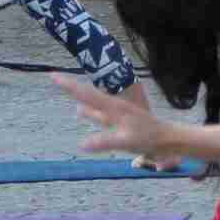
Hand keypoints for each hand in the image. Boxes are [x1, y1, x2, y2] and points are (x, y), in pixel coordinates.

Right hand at [52, 74, 189, 162]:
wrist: (166, 138)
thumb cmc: (148, 139)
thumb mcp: (125, 142)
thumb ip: (104, 142)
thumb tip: (81, 144)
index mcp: (114, 107)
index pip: (86, 94)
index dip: (68, 85)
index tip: (52, 76)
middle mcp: (113, 106)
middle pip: (87, 94)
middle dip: (70, 86)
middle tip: (53, 77)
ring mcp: (115, 112)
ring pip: (92, 102)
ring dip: (78, 96)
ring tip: (66, 89)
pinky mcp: (119, 119)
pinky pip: (98, 113)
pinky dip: (88, 110)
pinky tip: (81, 111)